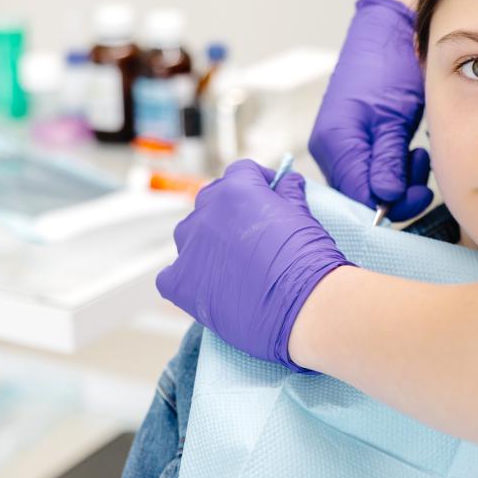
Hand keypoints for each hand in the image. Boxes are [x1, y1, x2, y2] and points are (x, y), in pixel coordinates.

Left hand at [155, 160, 353, 371]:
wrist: (304, 305)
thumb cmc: (307, 259)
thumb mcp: (304, 216)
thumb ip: (289, 193)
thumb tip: (288, 180)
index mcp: (237, 191)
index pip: (240, 172)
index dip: (258, 181)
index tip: (270, 194)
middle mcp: (206, 213)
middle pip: (211, 200)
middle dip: (231, 211)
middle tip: (254, 233)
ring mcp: (189, 248)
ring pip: (190, 235)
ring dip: (207, 242)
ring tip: (234, 264)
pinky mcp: (179, 282)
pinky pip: (171, 274)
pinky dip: (186, 277)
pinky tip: (210, 286)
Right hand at [309, 0, 433, 220]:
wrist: (388, 32)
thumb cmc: (390, 66)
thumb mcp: (394, 118)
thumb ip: (388, 161)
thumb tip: (385, 198)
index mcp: (335, 141)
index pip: (357, 196)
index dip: (389, 204)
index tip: (419, 195)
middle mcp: (329, 147)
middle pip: (359, 194)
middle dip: (396, 193)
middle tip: (424, 180)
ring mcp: (338, 143)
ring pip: (366, 184)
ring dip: (397, 180)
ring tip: (419, 158)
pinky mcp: (350, 139)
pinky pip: (368, 168)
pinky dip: (392, 167)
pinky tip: (410, 153)